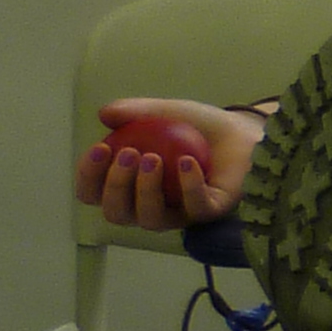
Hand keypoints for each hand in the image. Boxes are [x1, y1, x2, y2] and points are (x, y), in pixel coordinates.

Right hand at [76, 98, 259, 231]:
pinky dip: (188, 186)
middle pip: (117, 213)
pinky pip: (194, 208)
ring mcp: (179, 213)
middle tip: (129, 153)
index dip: (89, 175)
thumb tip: (103, 114)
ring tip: (153, 157)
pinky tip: (186, 163)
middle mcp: (148, 205)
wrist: (242, 130)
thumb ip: (135, 112)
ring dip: (146, 190)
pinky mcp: (210, 212)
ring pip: (151, 219)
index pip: (93, 192)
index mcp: (128, 185)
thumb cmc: (196, 127)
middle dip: (115, 186)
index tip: (100, 147)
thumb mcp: (163, 111)